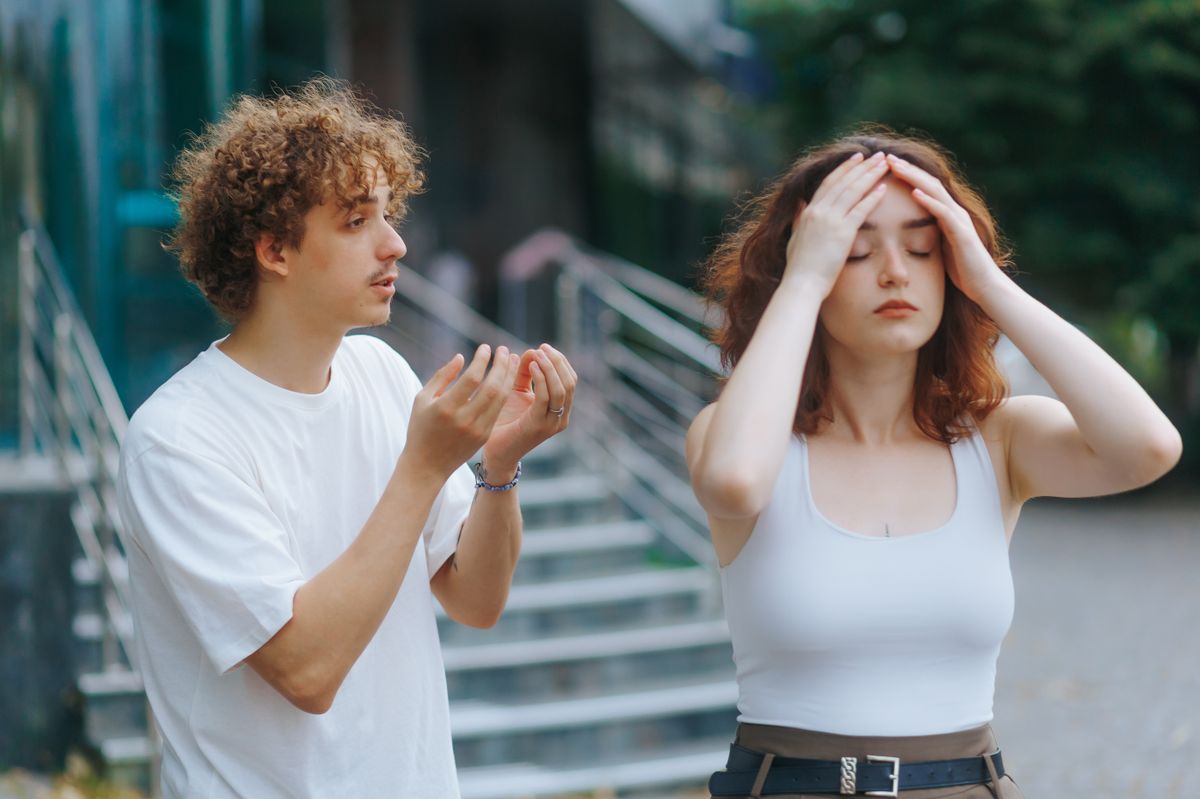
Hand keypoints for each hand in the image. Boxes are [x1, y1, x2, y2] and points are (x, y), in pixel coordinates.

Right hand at [402, 344, 518, 479]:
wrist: (427, 465)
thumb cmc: (421, 428)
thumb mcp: (422, 399)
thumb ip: (442, 376)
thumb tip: (461, 357)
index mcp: (446, 408)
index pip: (472, 379)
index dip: (481, 360)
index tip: (485, 347)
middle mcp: (464, 419)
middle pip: (492, 387)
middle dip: (501, 365)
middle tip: (504, 350)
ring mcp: (477, 429)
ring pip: (500, 398)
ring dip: (508, 377)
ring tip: (511, 360)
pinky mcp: (484, 436)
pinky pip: (499, 410)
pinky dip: (505, 392)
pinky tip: (507, 379)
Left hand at [482, 343, 576, 478]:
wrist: (495, 452)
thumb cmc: (504, 422)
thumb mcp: (516, 391)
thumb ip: (524, 372)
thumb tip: (531, 351)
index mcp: (560, 409)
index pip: (570, 379)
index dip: (560, 361)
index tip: (544, 347)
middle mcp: (561, 417)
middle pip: (570, 382)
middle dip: (557, 361)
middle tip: (542, 348)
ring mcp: (553, 423)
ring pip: (562, 388)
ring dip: (550, 367)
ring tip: (536, 354)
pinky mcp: (539, 425)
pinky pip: (545, 397)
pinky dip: (540, 378)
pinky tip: (530, 366)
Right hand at [783, 151, 890, 296]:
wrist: (802, 284)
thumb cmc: (799, 268)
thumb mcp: (796, 238)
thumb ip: (799, 219)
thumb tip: (800, 204)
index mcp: (808, 212)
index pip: (828, 183)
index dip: (843, 169)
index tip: (856, 158)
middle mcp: (818, 212)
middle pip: (843, 182)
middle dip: (861, 167)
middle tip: (876, 155)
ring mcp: (830, 221)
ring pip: (853, 191)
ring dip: (870, 175)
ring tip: (884, 164)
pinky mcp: (842, 233)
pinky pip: (860, 210)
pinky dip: (872, 197)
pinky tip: (884, 188)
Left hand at [886, 154, 1007, 302]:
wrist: (983, 286)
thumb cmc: (961, 270)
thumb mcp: (939, 247)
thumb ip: (929, 234)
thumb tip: (908, 232)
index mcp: (947, 214)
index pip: (924, 187)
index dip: (907, 175)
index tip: (886, 166)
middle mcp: (954, 211)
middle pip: (928, 182)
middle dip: (908, 169)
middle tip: (887, 156)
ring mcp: (959, 220)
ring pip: (935, 192)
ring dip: (915, 178)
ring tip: (896, 167)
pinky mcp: (962, 233)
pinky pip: (944, 213)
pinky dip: (929, 201)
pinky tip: (914, 192)